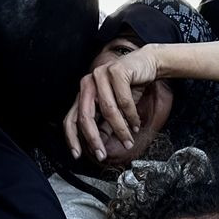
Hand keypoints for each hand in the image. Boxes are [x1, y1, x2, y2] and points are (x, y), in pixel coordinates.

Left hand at [63, 46, 159, 161]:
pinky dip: (131, 116)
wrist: (147, 64)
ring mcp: (100, 75)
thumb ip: (104, 125)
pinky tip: (136, 124)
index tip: (77, 154)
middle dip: (93, 139)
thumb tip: (98, 144)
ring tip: (128, 140)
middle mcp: (88, 83)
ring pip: (108, 110)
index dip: (72, 138)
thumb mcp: (115, 109)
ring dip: (120, 130)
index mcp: (84, 93)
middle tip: (101, 154)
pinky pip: (124, 100)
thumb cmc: (129, 86)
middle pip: (85, 116)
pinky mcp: (116, 70)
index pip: (71, 118)